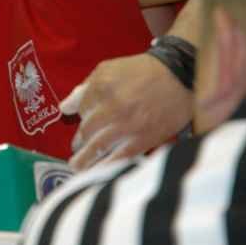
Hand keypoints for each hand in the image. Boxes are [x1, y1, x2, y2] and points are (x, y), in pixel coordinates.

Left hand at [60, 52, 192, 169]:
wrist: (181, 76)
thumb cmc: (142, 71)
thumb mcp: (108, 70)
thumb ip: (85, 88)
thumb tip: (64, 108)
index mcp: (100, 88)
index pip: (80, 109)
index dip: (80, 118)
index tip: (82, 124)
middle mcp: (110, 109)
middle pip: (86, 131)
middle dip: (79, 142)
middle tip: (76, 149)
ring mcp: (125, 127)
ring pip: (97, 148)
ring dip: (84, 160)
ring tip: (76, 167)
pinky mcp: (142, 141)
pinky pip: (118, 159)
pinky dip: (105, 168)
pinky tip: (97, 174)